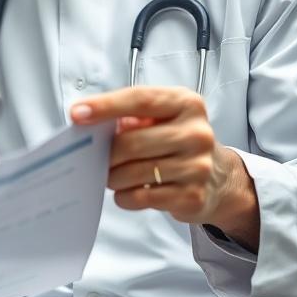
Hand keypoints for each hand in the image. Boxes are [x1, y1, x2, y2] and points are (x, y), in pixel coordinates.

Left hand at [71, 86, 259, 249]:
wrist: (219, 178)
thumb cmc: (177, 140)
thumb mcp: (162, 117)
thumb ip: (129, 115)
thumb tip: (87, 122)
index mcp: (186, 103)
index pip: (140, 100)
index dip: (105, 106)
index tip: (76, 113)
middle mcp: (197, 133)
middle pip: (131, 142)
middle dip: (105, 153)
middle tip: (94, 157)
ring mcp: (198, 166)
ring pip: (133, 172)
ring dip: (112, 176)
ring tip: (111, 174)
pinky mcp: (193, 196)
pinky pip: (141, 197)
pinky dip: (124, 195)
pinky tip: (126, 191)